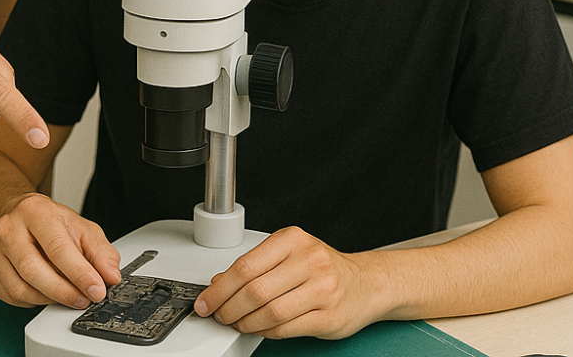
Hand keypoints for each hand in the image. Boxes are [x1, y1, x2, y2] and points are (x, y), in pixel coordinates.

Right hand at [0, 193, 121, 308]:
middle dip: (64, 291)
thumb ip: (100, 251)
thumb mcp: (82, 228)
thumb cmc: (51, 222)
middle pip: (34, 270)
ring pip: (20, 288)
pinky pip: (11, 297)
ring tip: (68, 296)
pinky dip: (33, 301)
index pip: (57, 247)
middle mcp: (9, 228)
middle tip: (84, 299)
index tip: (96, 290)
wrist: (21, 216)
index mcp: (35, 211)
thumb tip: (111, 275)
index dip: (79, 273)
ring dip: (49, 299)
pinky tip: (46, 293)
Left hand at [194, 226, 377, 339]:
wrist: (366, 283)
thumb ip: (256, 265)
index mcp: (293, 239)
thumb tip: (220, 281)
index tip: (206, 299)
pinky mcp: (329, 317)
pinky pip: (286, 329)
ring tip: (237, 322)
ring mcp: (322, 289)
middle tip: (218, 314)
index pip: (246, 265)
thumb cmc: (322, 266)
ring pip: (269, 312)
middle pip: (254, 290)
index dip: (220, 287)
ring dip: (246, 323)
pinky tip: (259, 328)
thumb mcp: (289, 254)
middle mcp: (309, 260)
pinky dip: (266, 332)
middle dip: (228, 307)